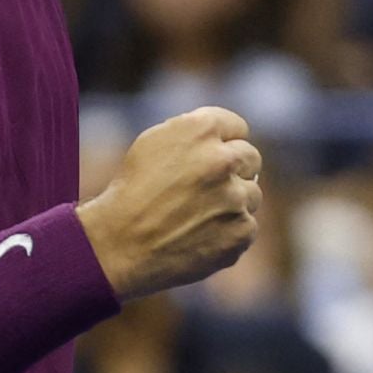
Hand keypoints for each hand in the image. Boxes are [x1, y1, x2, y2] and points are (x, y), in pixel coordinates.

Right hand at [77, 107, 260, 300]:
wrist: (120, 244)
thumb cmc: (133, 191)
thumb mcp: (155, 143)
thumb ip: (195, 132)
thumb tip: (227, 138)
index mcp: (201, 130)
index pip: (237, 127)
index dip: (223, 142)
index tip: (212, 156)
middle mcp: (223, 160)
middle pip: (251, 158)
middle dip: (234, 170)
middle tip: (207, 187)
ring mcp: (235, 198)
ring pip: (252, 194)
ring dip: (233, 202)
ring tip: (197, 216)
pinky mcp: (241, 232)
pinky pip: (247, 226)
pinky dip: (229, 232)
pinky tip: (201, 236)